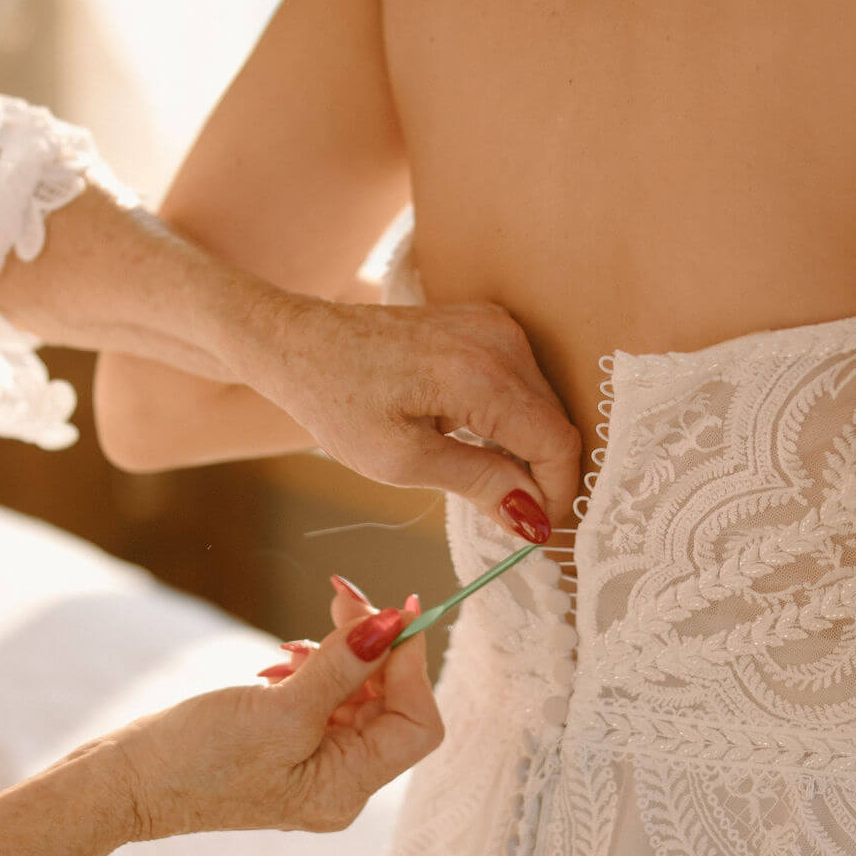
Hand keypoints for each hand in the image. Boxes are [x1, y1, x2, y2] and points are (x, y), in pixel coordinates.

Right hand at [109, 601, 441, 841]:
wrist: (128, 782)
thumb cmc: (198, 757)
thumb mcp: (278, 709)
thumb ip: (341, 668)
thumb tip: (392, 626)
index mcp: (346, 788)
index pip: (415, 724)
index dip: (411, 664)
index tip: (398, 609)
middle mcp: (339, 785)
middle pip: (388, 705)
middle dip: (371, 649)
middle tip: (341, 597)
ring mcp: (312, 767)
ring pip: (355, 698)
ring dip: (335, 658)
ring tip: (288, 648)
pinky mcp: (286, 748)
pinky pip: (322, 703)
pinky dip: (310, 673)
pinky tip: (278, 665)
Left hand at [244, 294, 582, 537]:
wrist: (299, 343)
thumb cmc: (336, 400)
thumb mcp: (400, 459)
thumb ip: (477, 483)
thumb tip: (533, 517)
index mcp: (480, 373)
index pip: (557, 442)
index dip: (556, 493)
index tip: (533, 531)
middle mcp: (499, 339)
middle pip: (554, 422)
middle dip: (540, 475)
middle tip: (503, 514)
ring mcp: (494, 325)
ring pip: (541, 405)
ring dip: (524, 448)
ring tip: (479, 477)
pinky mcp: (484, 324)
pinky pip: (521, 383)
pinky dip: (508, 419)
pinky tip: (471, 440)